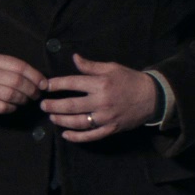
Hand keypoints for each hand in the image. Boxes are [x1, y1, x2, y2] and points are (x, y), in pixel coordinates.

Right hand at [0, 53, 45, 114]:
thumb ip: (16, 69)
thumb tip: (42, 81)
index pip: (20, 66)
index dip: (35, 76)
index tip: (44, 84)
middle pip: (16, 81)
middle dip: (31, 90)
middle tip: (36, 94)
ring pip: (11, 95)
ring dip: (23, 99)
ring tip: (26, 100)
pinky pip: (3, 107)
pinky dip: (12, 108)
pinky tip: (14, 106)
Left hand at [39, 54, 156, 142]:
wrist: (152, 97)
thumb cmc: (129, 80)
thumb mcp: (111, 68)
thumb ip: (90, 66)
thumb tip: (74, 58)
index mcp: (100, 84)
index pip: (72, 83)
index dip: (56, 85)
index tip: (45, 86)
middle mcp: (101, 102)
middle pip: (71, 105)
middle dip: (54, 106)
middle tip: (42, 105)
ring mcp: (106, 117)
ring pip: (79, 122)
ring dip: (62, 121)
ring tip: (51, 117)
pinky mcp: (111, 129)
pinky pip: (91, 136)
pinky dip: (77, 137)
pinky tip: (66, 135)